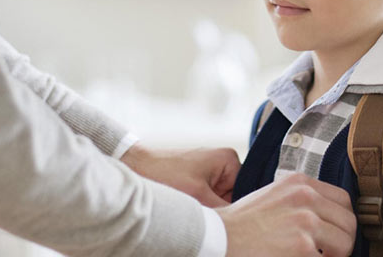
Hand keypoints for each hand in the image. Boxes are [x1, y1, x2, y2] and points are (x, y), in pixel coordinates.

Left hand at [121, 142, 239, 206]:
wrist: (138, 166)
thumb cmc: (165, 173)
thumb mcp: (198, 195)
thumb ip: (223, 209)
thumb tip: (238, 222)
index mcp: (229, 159)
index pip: (244, 191)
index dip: (234, 207)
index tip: (221, 215)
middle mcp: (223, 162)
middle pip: (232, 196)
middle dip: (219, 206)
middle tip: (203, 210)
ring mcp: (210, 170)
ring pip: (218, 199)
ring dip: (208, 206)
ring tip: (193, 204)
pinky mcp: (198, 177)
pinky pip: (207, 196)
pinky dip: (200, 203)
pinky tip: (188, 203)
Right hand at [217, 173, 356, 256]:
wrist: (218, 238)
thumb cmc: (241, 223)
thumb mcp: (273, 196)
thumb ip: (300, 199)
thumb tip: (326, 217)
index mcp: (299, 182)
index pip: (343, 200)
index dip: (341, 220)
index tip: (333, 233)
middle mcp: (305, 198)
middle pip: (349, 223)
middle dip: (342, 242)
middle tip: (328, 252)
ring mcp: (306, 223)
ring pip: (345, 245)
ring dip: (334, 256)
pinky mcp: (304, 248)